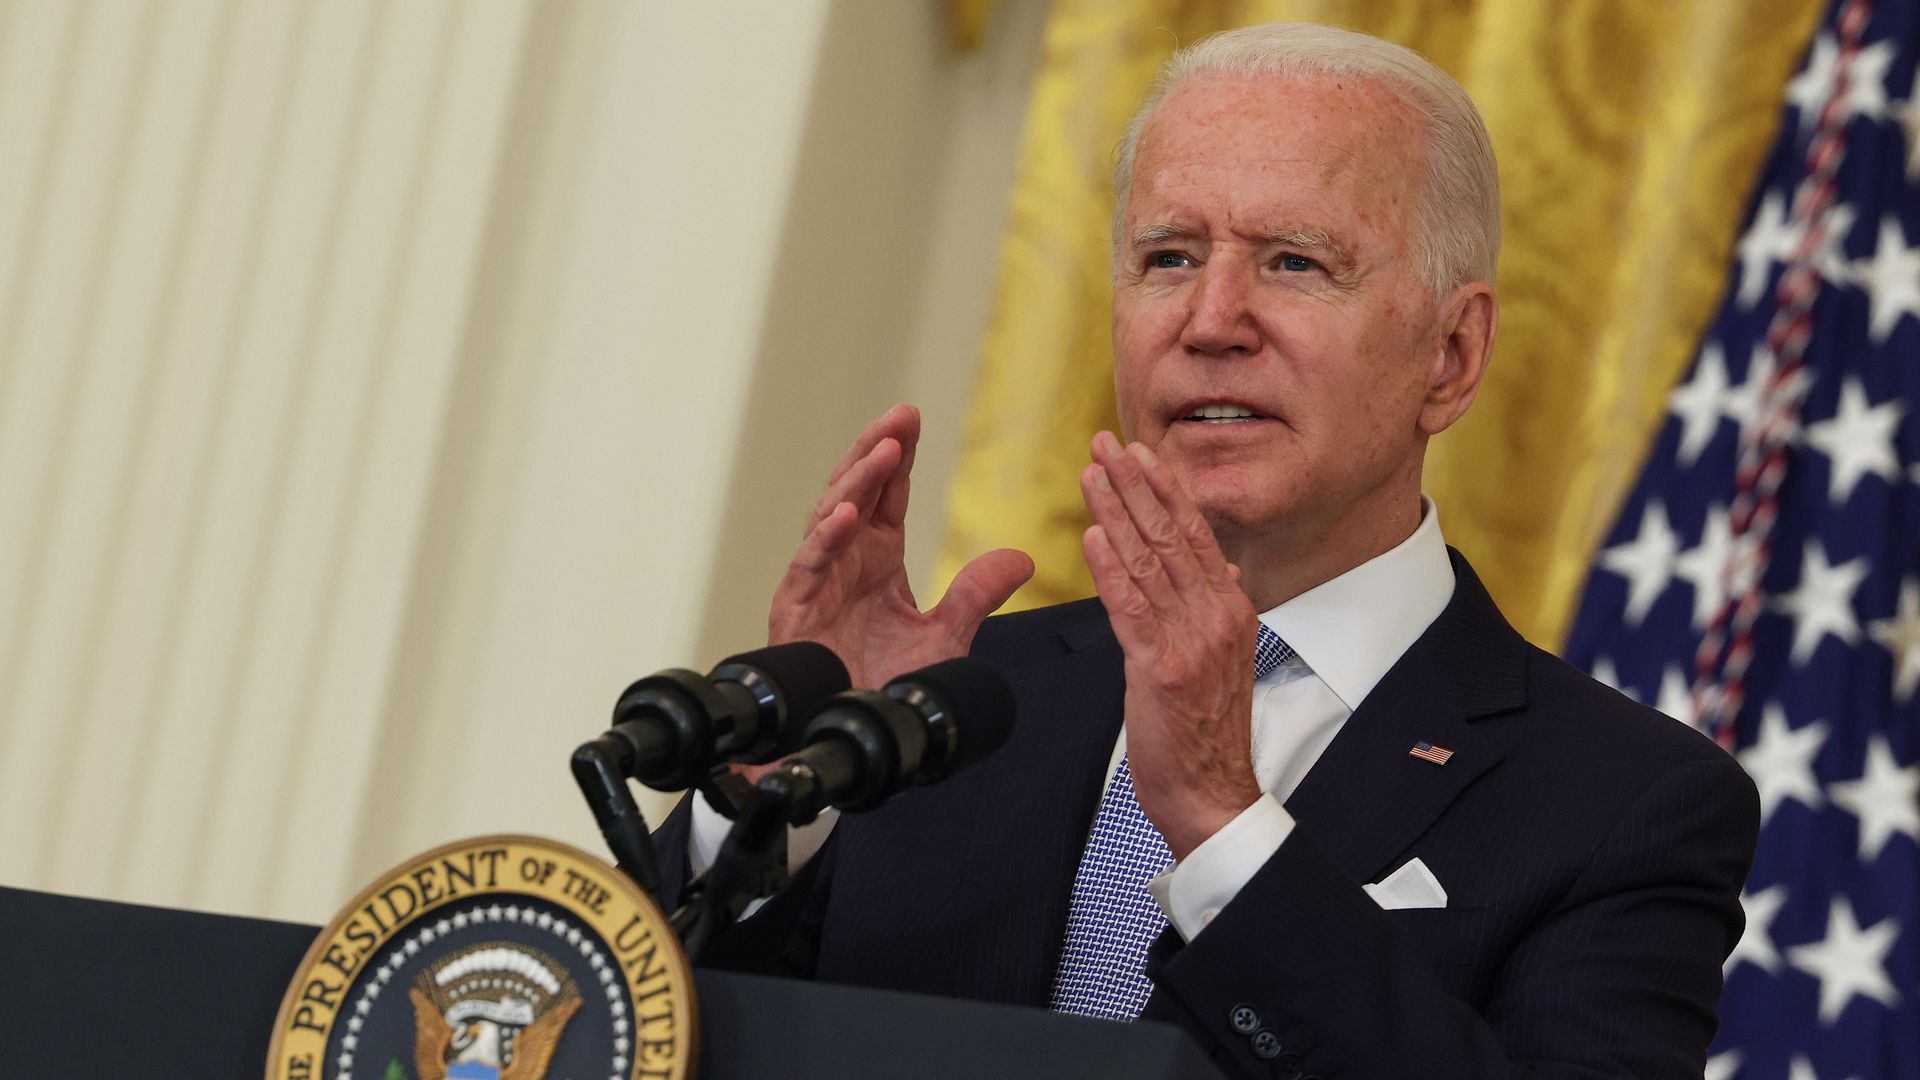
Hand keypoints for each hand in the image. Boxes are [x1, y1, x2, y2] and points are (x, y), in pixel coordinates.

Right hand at [768, 404, 1033, 687]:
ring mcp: (818, 581)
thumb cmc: (887, 686)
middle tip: (899, 415)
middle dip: (876, 449)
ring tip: (884, 451)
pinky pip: (810, 564)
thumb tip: (1024, 558)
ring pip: (831, 516)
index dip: (898, 453)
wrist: (858, 738)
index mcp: (877, 556)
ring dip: (857, 482)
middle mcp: (845, 560)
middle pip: (856, 489)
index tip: (912, 415)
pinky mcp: (796, 609)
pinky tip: (848, 515)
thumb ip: (977, 595)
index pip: (887, 492)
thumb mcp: (945, 636)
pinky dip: (827, 538)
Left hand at [1080, 431, 1262, 859]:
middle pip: (1172, 535)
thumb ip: (1215, 609)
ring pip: (1149, 561)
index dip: (1165, 489)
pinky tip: (1093, 535)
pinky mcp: (1160, 670)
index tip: (1140, 452)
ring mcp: (1190, 641)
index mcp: (1232, 609)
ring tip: (1091, 472)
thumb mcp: (1222, 659)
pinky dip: (1111, 567)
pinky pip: (1131, 608)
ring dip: (1117, 511)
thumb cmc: (1205, 732)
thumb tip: (1223, 568)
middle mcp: (1216, 616)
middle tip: (1106, 443)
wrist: (1212, 794)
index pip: (1196, 534)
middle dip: (1136, 484)